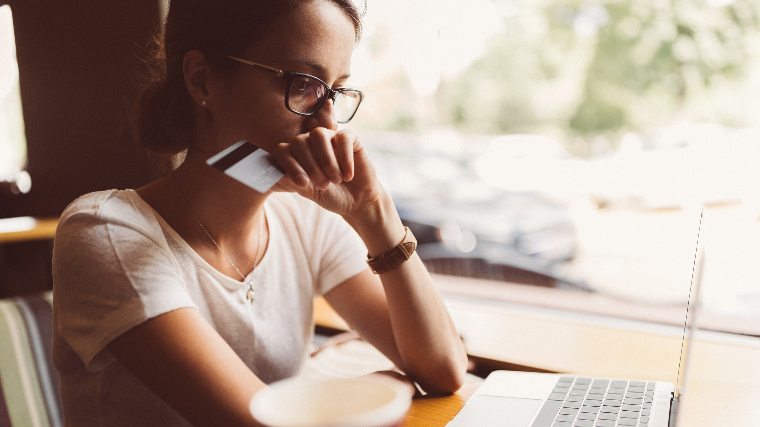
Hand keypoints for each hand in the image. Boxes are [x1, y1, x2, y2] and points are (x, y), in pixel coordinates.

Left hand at [269, 127, 385, 217]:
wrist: (357, 201)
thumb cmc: (330, 195)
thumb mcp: (308, 191)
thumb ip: (291, 182)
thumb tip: (276, 174)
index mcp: (296, 154)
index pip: (283, 149)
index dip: (289, 164)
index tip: (302, 183)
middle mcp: (310, 142)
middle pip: (299, 141)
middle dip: (310, 165)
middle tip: (323, 185)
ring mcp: (330, 138)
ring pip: (319, 135)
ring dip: (326, 160)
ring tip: (335, 180)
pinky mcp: (350, 139)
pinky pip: (343, 137)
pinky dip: (345, 158)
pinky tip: (348, 175)